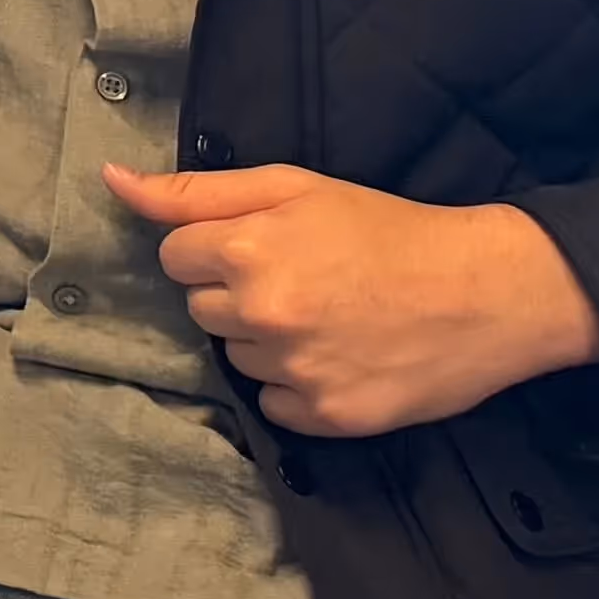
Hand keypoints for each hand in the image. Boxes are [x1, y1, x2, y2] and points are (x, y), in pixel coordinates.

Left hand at [106, 163, 598, 435]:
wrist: (487, 292)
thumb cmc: (387, 229)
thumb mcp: (293, 187)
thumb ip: (194, 191)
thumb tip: (112, 181)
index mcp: (246, 251)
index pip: (175, 258)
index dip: (215, 249)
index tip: (262, 247)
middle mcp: (262, 315)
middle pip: (202, 310)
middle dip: (237, 295)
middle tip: (303, 280)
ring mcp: (295, 371)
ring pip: (237, 358)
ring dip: (267, 341)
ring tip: (328, 317)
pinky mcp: (328, 417)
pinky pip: (275, 405)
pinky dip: (298, 387)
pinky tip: (341, 357)